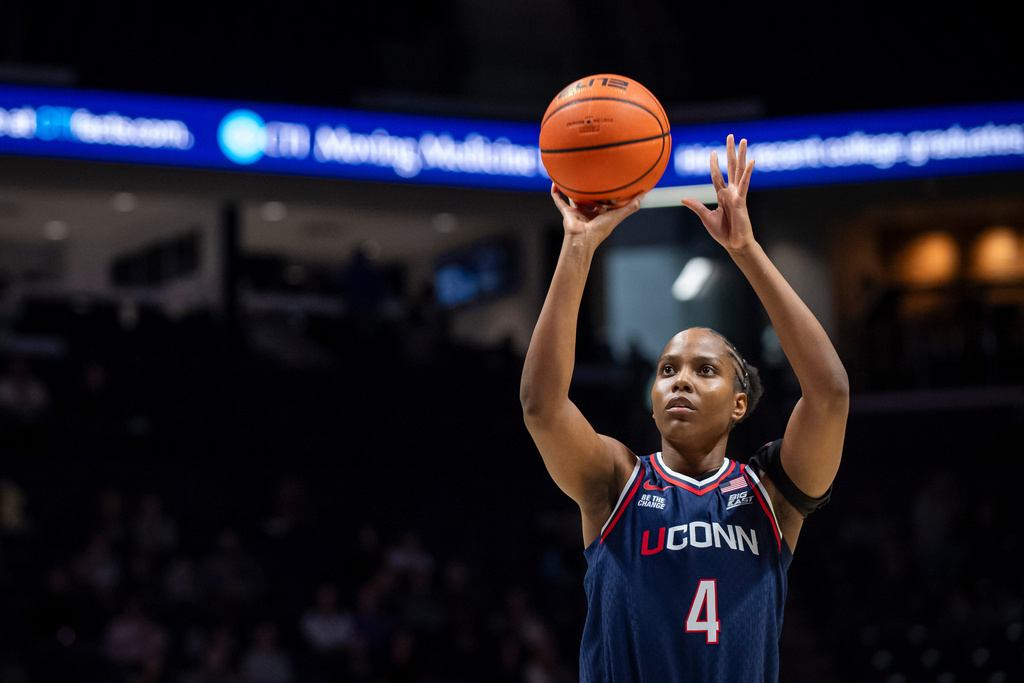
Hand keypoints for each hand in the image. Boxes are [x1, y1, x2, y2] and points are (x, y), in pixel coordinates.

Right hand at [550, 184, 643, 246]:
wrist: (582, 238)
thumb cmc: (601, 229)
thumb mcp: (618, 215)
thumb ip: (631, 206)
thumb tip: (644, 193)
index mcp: (601, 215)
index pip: (605, 203)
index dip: (608, 195)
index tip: (612, 183)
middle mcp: (589, 213)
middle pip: (590, 200)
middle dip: (591, 191)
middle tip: (592, 176)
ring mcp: (577, 213)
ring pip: (574, 199)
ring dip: (572, 190)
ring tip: (572, 177)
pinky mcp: (566, 213)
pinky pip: (559, 201)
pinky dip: (556, 193)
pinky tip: (555, 183)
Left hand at [681, 134, 754, 251]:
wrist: (734, 244)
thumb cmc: (723, 233)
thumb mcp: (706, 217)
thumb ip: (697, 206)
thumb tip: (684, 198)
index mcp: (722, 195)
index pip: (717, 175)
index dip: (715, 163)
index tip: (713, 152)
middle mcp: (730, 192)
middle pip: (730, 167)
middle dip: (730, 152)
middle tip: (731, 136)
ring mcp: (737, 194)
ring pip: (738, 170)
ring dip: (740, 155)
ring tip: (743, 140)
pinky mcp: (741, 200)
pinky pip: (744, 183)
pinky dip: (747, 172)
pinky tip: (751, 160)